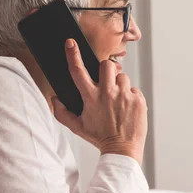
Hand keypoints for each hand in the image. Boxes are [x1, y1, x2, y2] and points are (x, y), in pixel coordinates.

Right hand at [52, 39, 147, 163]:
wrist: (122, 150)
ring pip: (123, 77)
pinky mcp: (138, 100)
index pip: (78, 71)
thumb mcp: (77, 127)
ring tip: (118, 101)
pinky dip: (131, 97)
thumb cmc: (99, 138)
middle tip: (107, 82)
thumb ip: (62, 113)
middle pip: (107, 65)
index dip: (73, 55)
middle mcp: (107, 93)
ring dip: (120, 86)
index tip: (70, 43)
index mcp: (90, 97)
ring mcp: (124, 96)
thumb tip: (54, 99)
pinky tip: (127, 109)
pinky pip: (134, 90)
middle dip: (107, 69)